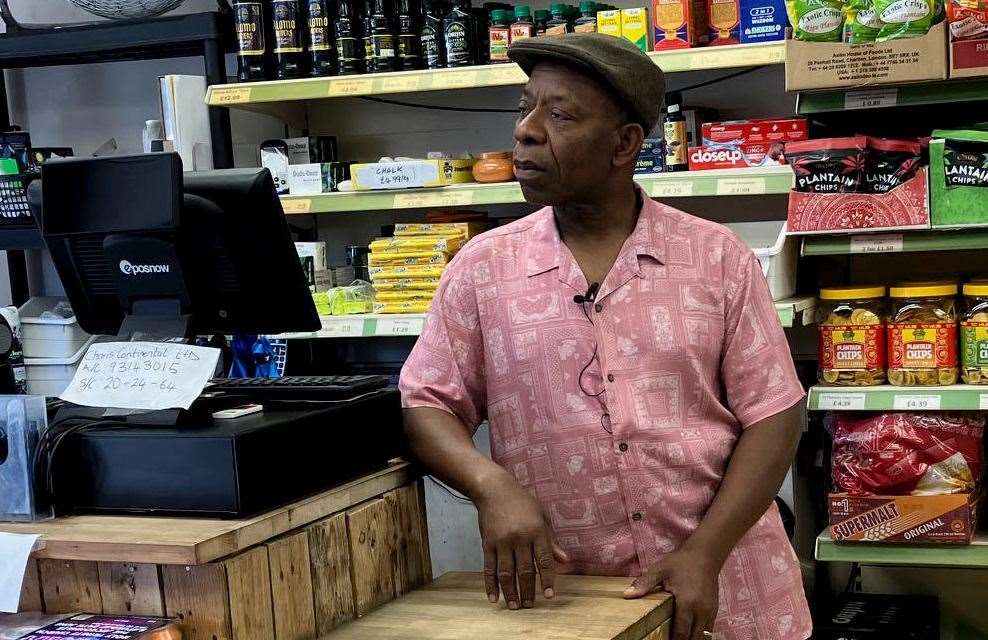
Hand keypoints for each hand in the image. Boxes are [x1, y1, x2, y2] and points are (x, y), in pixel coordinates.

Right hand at [475, 475, 568, 609]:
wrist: (494, 489)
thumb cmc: (522, 502)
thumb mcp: (541, 517)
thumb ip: (551, 541)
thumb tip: (565, 560)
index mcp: (536, 531)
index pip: (544, 561)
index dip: (547, 580)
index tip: (549, 596)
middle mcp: (519, 538)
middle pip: (525, 571)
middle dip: (528, 591)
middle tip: (531, 606)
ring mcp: (501, 542)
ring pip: (506, 573)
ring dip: (511, 592)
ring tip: (515, 606)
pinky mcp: (487, 544)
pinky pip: (489, 569)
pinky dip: (491, 585)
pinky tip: (494, 598)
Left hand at [623, 546, 720, 639]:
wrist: (705, 555)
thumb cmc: (681, 562)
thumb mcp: (660, 569)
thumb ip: (645, 583)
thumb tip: (627, 595)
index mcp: (687, 603)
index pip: (681, 633)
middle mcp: (701, 611)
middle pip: (694, 638)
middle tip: (669, 639)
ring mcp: (710, 611)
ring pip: (703, 636)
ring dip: (691, 638)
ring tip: (678, 638)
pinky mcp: (714, 610)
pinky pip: (709, 629)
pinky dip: (699, 633)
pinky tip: (689, 633)